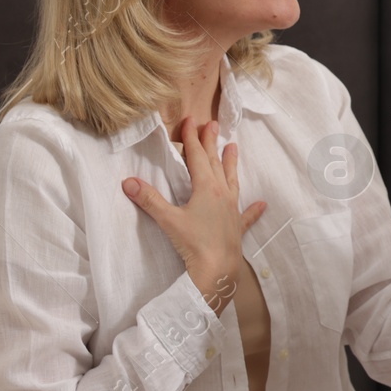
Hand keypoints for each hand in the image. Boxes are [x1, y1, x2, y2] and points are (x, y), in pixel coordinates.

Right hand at [122, 117, 266, 313]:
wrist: (218, 269)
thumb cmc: (194, 243)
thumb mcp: (168, 219)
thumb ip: (149, 199)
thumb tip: (128, 182)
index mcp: (206, 188)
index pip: (197, 157)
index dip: (192, 139)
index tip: (191, 121)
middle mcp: (222, 194)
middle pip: (216, 163)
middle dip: (211, 143)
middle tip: (212, 125)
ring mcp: (232, 210)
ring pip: (232, 180)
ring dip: (231, 164)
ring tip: (234, 148)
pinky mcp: (236, 227)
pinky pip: (247, 215)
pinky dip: (253, 209)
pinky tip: (262, 204)